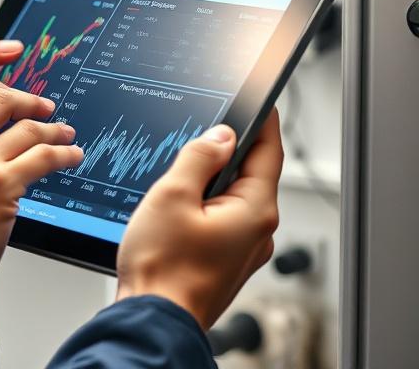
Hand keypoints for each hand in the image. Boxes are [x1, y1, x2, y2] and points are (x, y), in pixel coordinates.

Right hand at [116, 110, 283, 330]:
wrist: (153, 318)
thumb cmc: (162, 267)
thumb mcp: (172, 194)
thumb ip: (198, 158)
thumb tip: (220, 137)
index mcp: (254, 210)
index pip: (268, 151)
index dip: (262, 121)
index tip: (258, 101)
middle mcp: (257, 232)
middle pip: (250, 174)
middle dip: (227, 151)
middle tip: (201, 130)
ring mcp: (242, 249)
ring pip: (232, 198)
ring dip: (210, 181)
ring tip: (178, 175)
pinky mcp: (224, 261)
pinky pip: (220, 220)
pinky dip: (203, 205)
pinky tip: (176, 208)